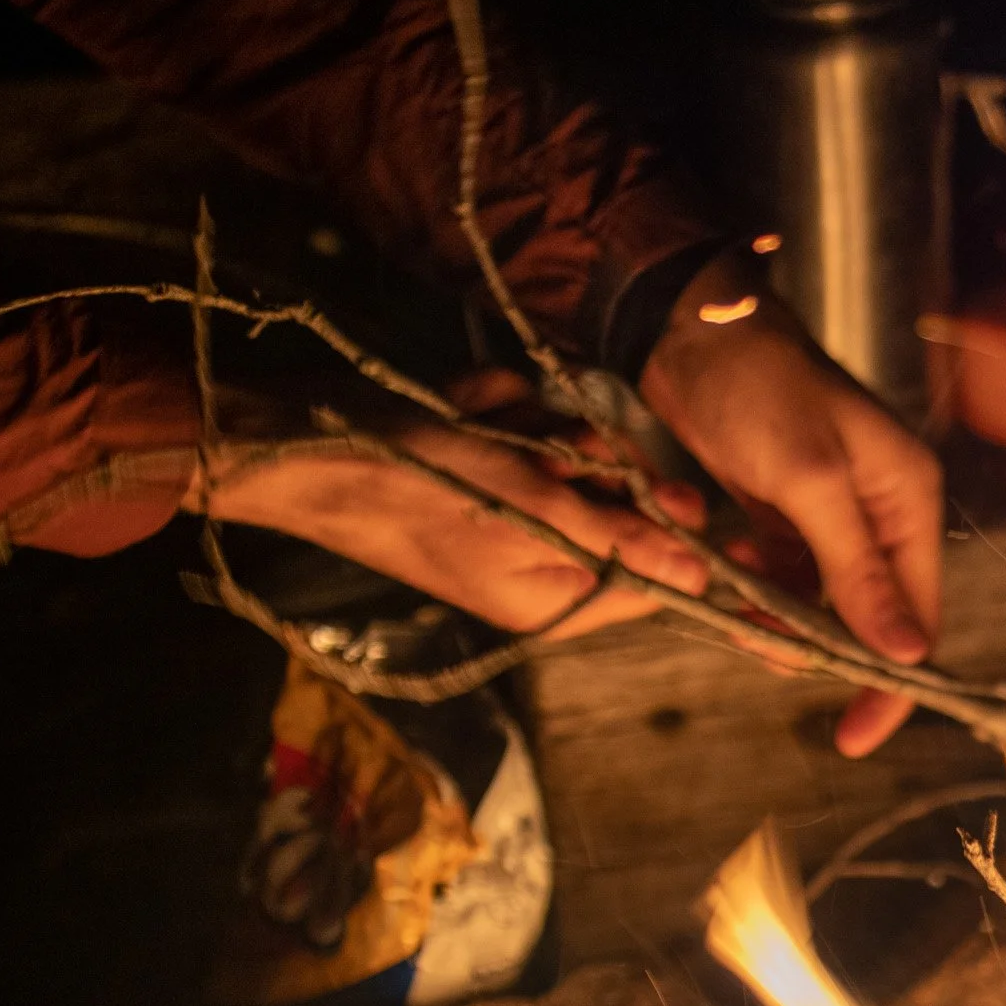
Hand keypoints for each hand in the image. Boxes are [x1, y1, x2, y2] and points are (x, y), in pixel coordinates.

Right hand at [203, 424, 709, 639]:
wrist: (303, 438)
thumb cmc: (419, 483)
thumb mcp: (531, 510)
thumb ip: (619, 542)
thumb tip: (702, 578)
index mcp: (550, 599)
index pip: (648, 580)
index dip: (666, 531)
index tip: (668, 488)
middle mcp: (532, 564)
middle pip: (611, 511)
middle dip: (585, 466)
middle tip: (553, 447)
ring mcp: (501, 514)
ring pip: (566, 461)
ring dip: (534, 429)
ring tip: (487, 421)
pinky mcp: (474, 468)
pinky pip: (518, 431)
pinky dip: (495, 410)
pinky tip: (463, 406)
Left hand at [636, 260, 941, 756]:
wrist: (691, 331)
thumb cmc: (760, 389)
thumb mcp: (811, 480)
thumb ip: (856, 570)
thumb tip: (908, 654)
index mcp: (908, 500)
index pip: (918, 617)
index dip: (891, 682)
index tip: (856, 736)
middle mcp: (883, 513)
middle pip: (872, 617)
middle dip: (824, 648)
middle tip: (762, 649)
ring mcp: (834, 516)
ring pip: (821, 604)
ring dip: (780, 620)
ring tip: (734, 611)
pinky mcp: (788, 513)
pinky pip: (785, 579)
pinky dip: (757, 591)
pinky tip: (727, 579)